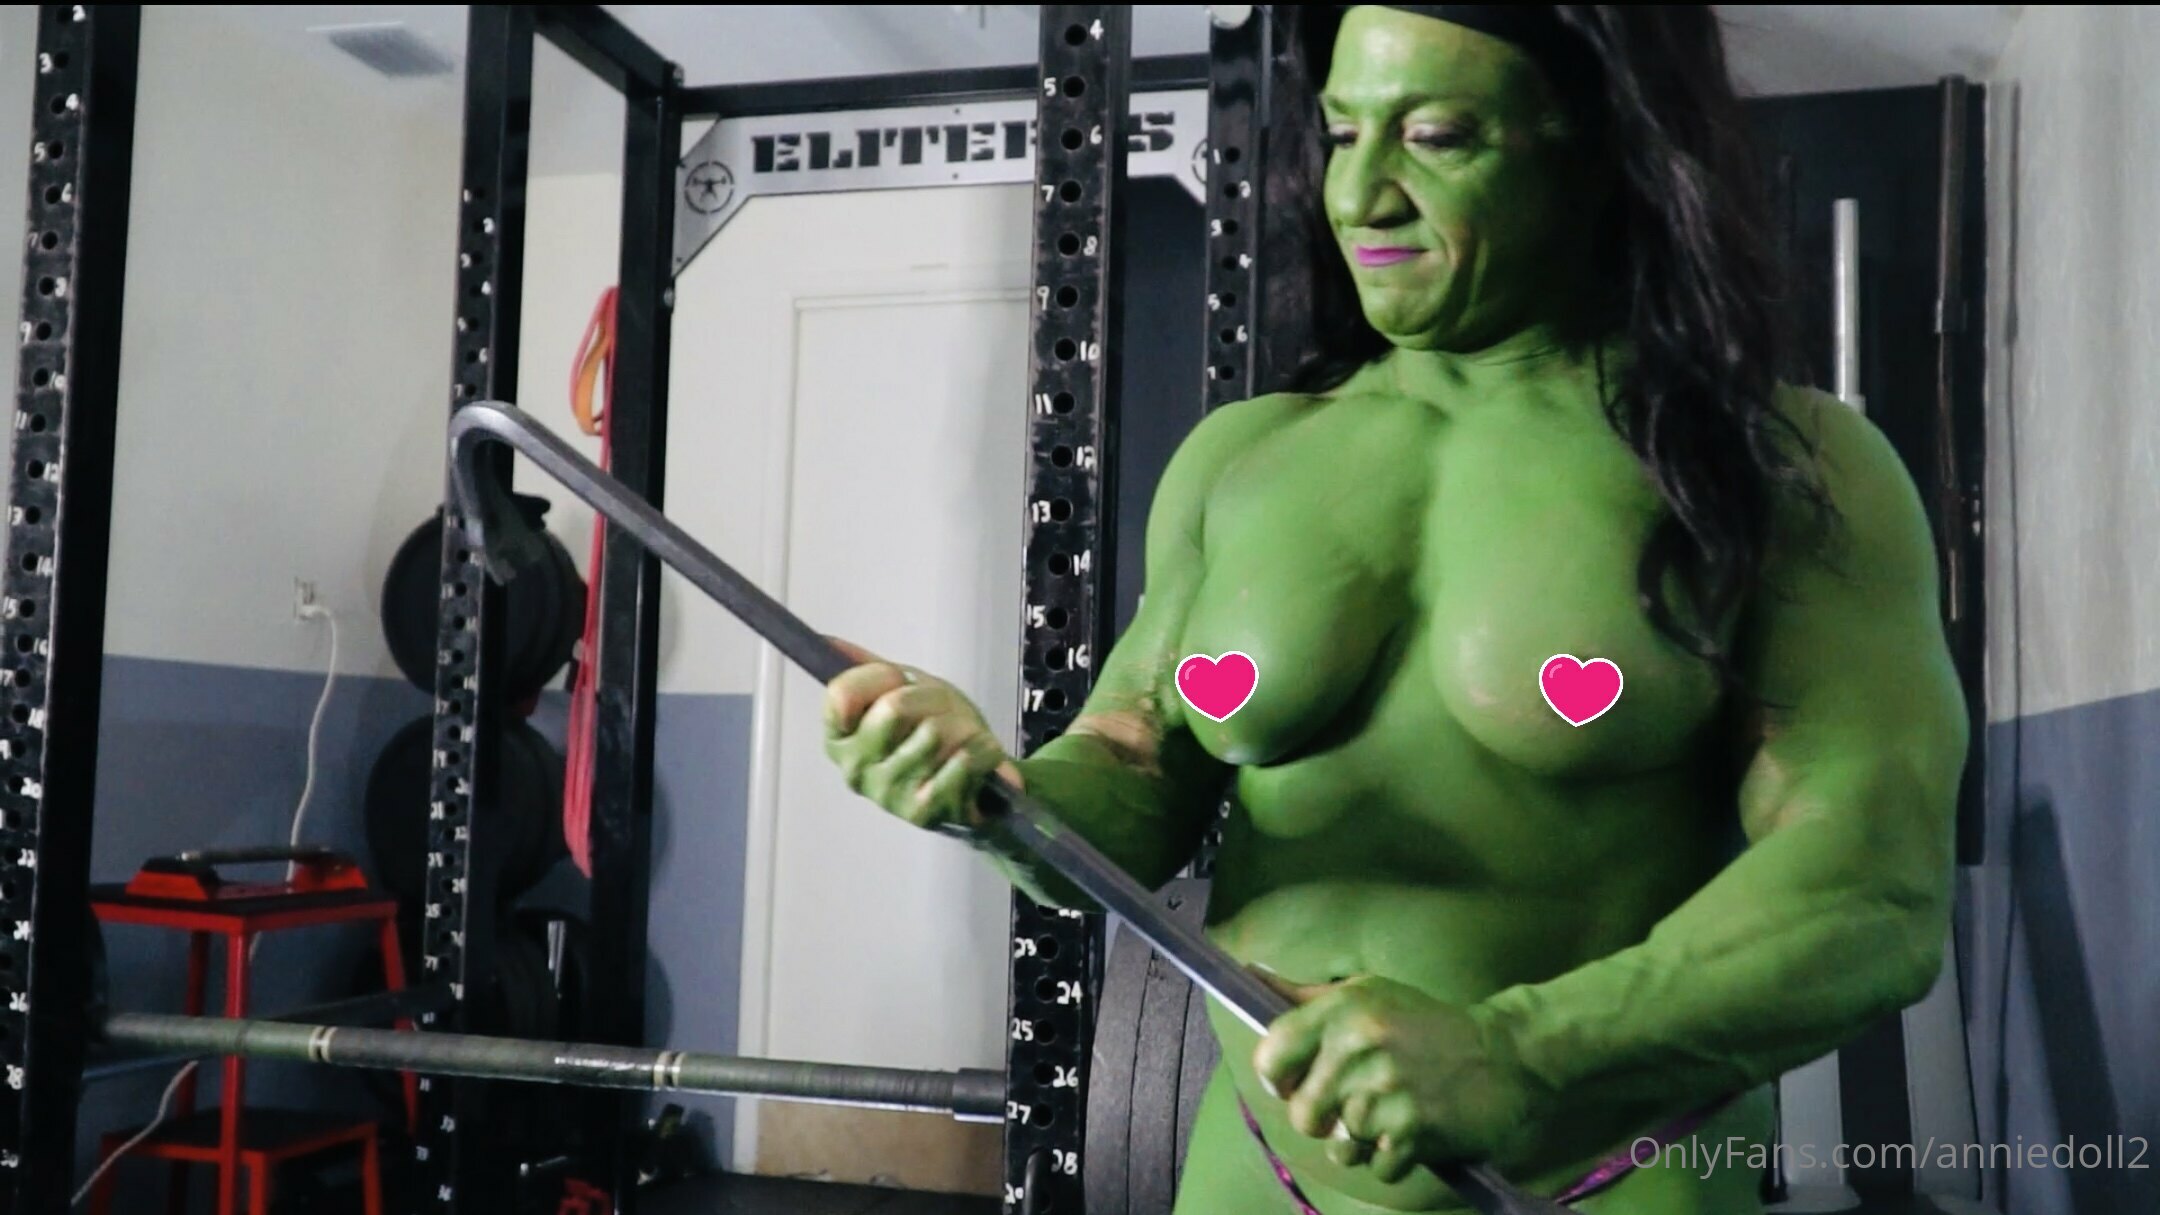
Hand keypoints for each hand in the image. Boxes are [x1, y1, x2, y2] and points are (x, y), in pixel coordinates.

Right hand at [822, 638, 1020, 833]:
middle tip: (944, 713)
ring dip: (963, 727)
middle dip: (932, 700)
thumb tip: (828, 641)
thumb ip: (867, 669)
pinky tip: (981, 756)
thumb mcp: (904, 692)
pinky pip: (963, 761)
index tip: (901, 683)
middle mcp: (854, 770)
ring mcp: (887, 794)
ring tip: (964, 739)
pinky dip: (983, 750)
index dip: (881, 677)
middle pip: (894, 707)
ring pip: (935, 732)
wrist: (977, 783)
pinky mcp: (923, 813)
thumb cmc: (935, 735)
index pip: (842, 693)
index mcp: (839, 739)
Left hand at [1252, 976, 1541, 1183]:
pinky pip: (1378, 1168)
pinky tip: (1414, 1129)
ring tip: (1392, 1111)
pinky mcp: (1414, 1132)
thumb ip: (1305, 996)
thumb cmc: (1426, 1023)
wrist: (1505, 1054)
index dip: (1279, 1077)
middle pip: (1302, 1115)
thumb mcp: (1367, 993)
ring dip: (1364, 1140)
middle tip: (1357, 1099)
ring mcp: (1386, 1092)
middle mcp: (1358, 1048)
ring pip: (1341, 1147)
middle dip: (1325, 1117)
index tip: (1299, 1078)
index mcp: (1342, 1011)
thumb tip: (1251, 974)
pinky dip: (1395, 1158)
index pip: (1270, 1058)